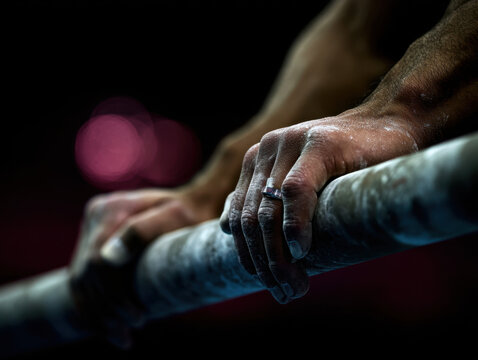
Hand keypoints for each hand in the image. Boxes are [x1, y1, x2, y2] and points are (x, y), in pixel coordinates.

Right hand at [69, 187, 217, 347]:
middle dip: (106, 311)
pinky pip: (83, 280)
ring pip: (80, 281)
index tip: (138, 318)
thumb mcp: (173, 217)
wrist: (191, 204)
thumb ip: (140, 232)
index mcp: (109, 210)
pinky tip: (106, 329)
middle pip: (87, 275)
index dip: (115, 296)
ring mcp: (90, 230)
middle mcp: (94, 218)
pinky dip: (91, 306)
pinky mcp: (92, 243)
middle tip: (128, 336)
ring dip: (96, 315)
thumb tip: (107, 259)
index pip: (99, 262)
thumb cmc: (188, 213)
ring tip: (121, 338)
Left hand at [220, 106, 421, 303]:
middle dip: (265, 264)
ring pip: (269, 211)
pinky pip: (295, 191)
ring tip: (296, 285)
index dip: (249, 257)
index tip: (270, 286)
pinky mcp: (317, 144)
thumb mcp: (298, 182)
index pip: (238, 218)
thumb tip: (223, 227)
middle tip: (286, 293)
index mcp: (257, 161)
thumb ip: (262, 201)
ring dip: (279, 256)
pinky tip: (302, 251)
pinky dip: (295, 226)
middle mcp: (266, 150)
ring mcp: (290, 143)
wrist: (391, 127)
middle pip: (251, 219)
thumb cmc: (348, 164)